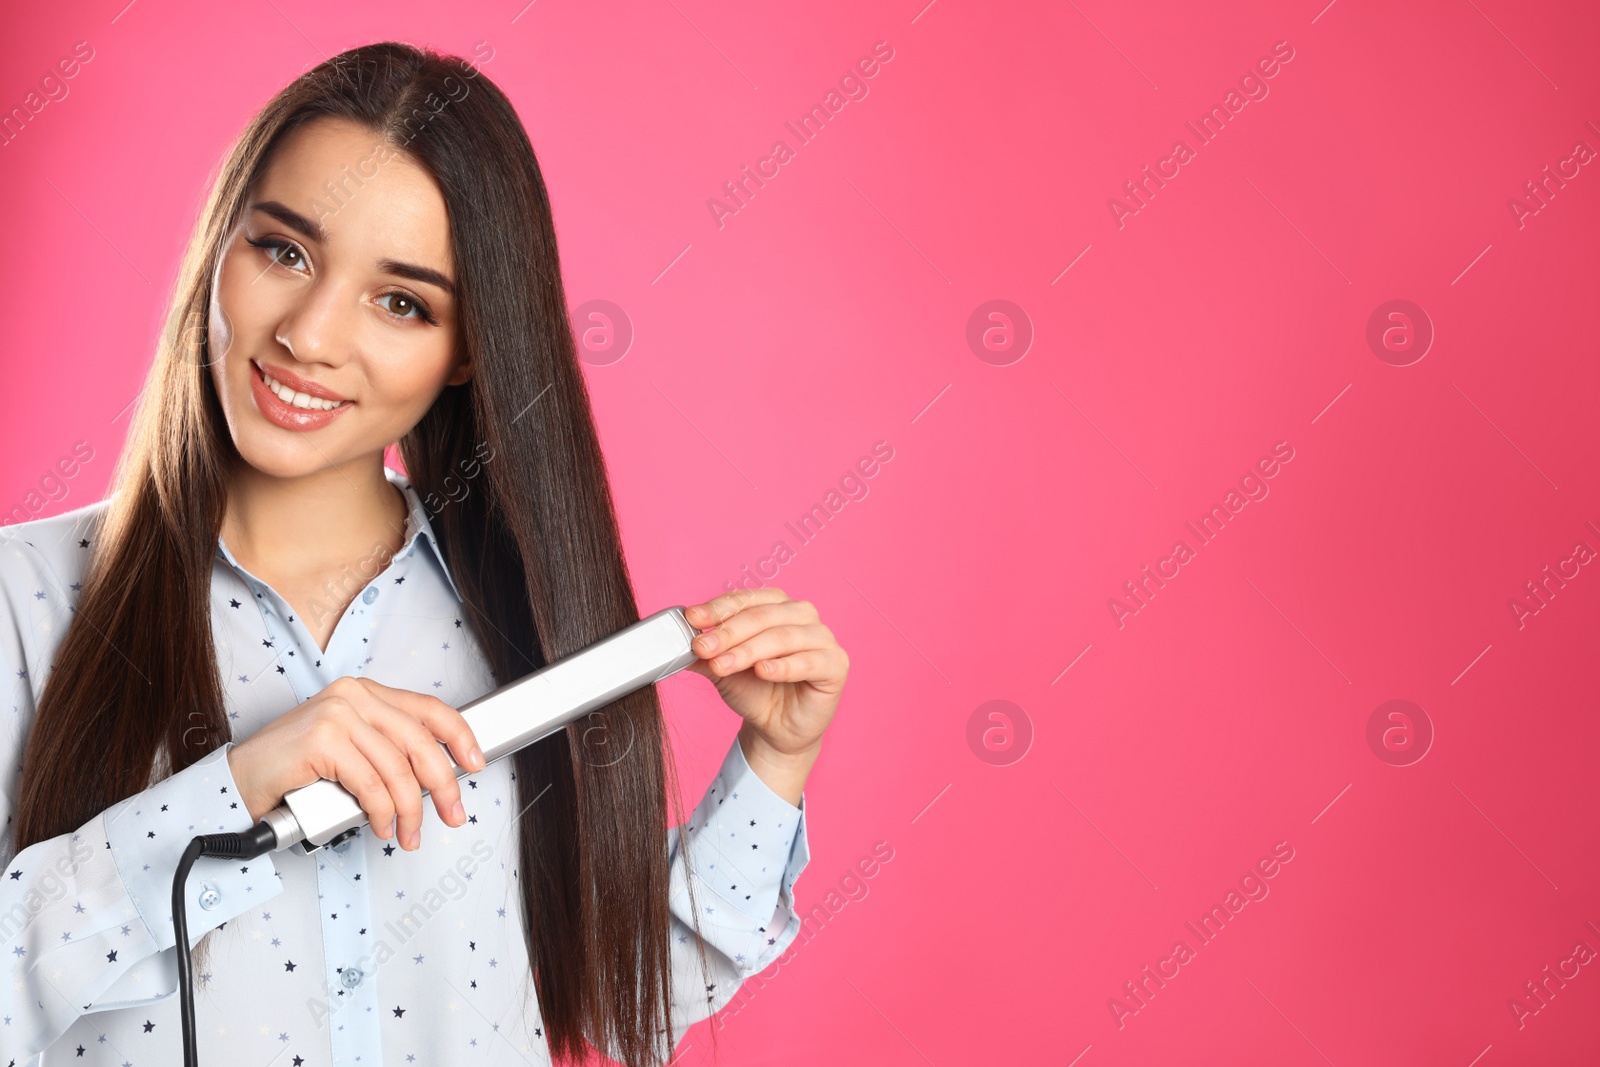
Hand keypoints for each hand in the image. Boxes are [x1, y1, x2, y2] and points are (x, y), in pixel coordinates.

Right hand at [225, 676, 485, 850]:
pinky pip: (370, 785)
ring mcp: (337, 714)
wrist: (239, 781)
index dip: (459, 737)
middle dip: (443, 785)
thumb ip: (388, 751)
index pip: (429, 709)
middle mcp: (354, 695)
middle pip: (420, 742)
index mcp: (365, 692)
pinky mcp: (322, 739)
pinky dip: (381, 812)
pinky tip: (380, 825)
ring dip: (409, 810)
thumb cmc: (295, 771)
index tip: (475, 763)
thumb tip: (437, 777)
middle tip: (453, 814)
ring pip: (397, 770)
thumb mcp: (351, 751)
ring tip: (409, 834)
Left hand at [684, 589, 847, 803]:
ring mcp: (823, 638)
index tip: (691, 620)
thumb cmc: (754, 690)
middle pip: (762, 616)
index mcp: (776, 604)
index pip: (745, 599)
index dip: (717, 609)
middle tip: (702, 647)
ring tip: (723, 664)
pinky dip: (784, 666)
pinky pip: (809, 661)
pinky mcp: (836, 664)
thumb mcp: (721, 668)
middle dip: (728, 632)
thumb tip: (677, 639)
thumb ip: (704, 652)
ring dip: (749, 650)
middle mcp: (801, 614)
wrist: (775, 728)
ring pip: (782, 637)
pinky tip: (763, 671)